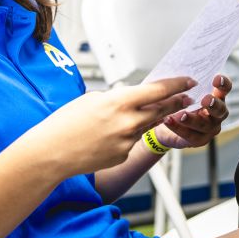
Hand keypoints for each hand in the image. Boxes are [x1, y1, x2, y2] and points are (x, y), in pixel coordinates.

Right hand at [26, 77, 194, 175]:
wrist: (51, 153)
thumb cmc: (65, 123)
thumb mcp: (92, 99)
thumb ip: (117, 98)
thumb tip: (133, 99)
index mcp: (119, 102)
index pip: (158, 90)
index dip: (177, 85)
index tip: (188, 81)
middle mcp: (128, 123)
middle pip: (162, 109)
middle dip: (176, 102)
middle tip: (187, 97)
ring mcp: (127, 142)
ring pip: (147, 126)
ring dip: (153, 118)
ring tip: (153, 112)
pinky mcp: (122, 156)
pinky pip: (132, 141)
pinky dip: (128, 135)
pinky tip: (111, 135)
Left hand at [154, 74, 232, 149]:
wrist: (166, 123)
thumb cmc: (178, 103)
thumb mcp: (181, 91)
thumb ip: (185, 85)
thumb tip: (181, 76)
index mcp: (216, 97)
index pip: (224, 89)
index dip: (223, 84)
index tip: (217, 78)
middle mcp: (216, 113)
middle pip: (220, 109)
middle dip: (214, 104)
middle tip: (206, 100)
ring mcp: (210, 128)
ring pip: (204, 124)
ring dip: (192, 119)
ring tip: (180, 115)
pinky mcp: (199, 140)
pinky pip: (190, 134)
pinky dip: (178, 128)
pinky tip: (169, 120)